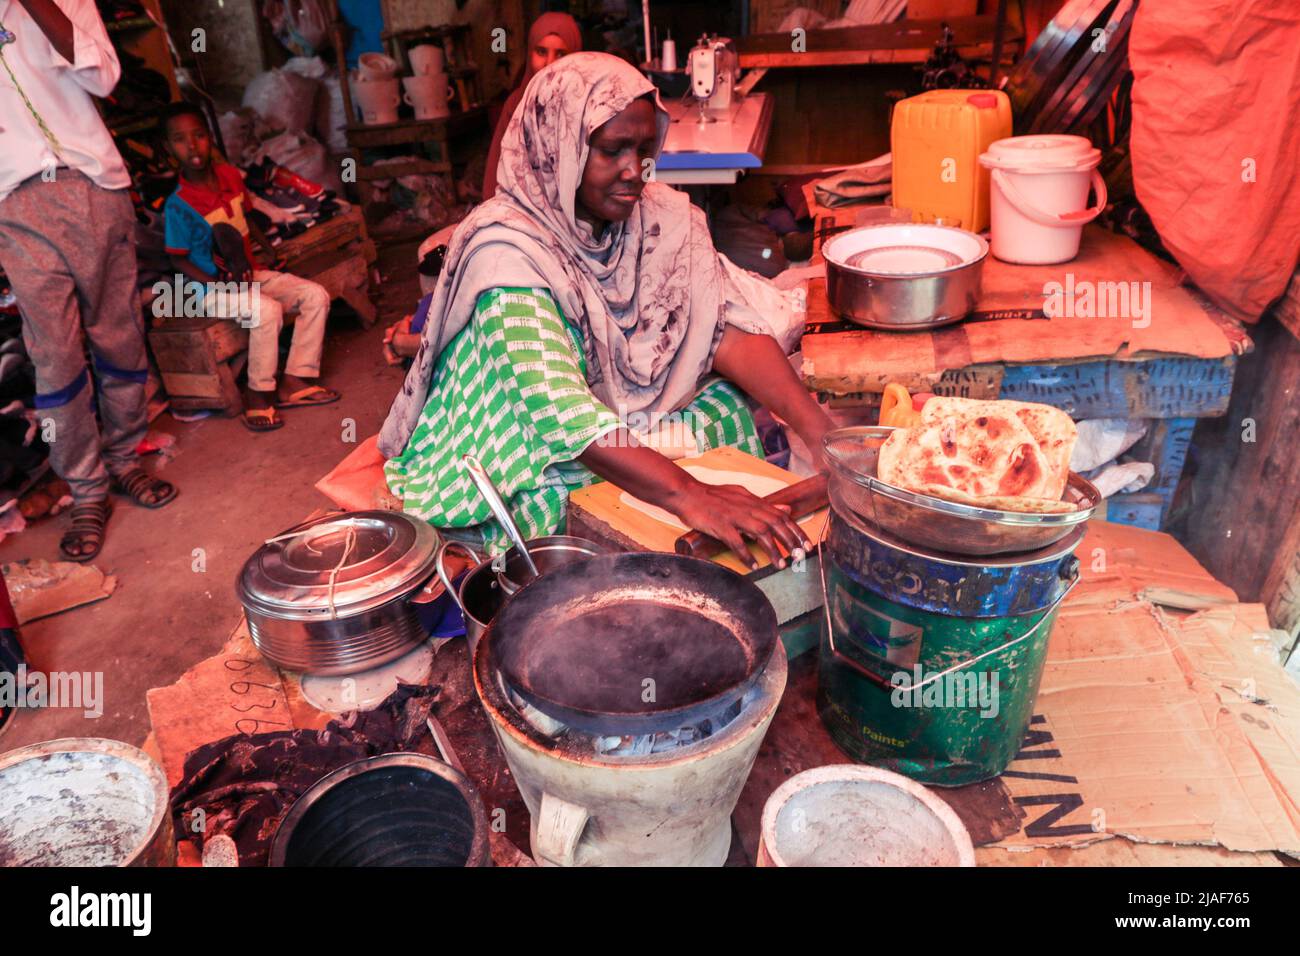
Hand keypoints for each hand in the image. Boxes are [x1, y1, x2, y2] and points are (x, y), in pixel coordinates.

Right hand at [670, 481, 810, 570]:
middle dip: (791, 541)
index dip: (796, 531)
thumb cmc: (712, 496)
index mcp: (753, 501)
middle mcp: (747, 507)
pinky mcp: (720, 525)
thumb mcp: (742, 495)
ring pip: (760, 533)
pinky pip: (736, 541)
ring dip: (773, 550)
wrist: (687, 493)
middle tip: (800, 557)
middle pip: (775, 524)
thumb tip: (786, 509)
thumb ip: (764, 505)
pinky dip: (746, 554)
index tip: (806, 545)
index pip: (781, 516)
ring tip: (781, 564)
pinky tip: (753, 565)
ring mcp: (734, 516)